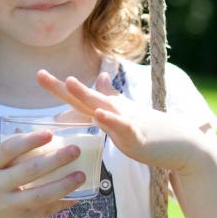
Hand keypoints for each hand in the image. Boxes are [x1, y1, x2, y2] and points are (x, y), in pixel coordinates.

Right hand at [0, 131, 84, 217]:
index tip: (49, 133)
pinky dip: (61, 203)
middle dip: (55, 159)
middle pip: (30, 170)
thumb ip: (3, 157)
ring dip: (64, 184)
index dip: (29, 140)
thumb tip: (24, 132)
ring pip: (40, 194)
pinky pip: (44, 211)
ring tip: (80, 174)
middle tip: (74, 150)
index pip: (8, 149)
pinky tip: (76, 196)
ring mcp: (8, 206)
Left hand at [37, 69, 204, 174]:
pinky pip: (121, 126)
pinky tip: (99, 114)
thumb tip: (98, 76)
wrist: (179, 143)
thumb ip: (109, 95)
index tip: (38, 74)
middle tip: (39, 75)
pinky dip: (111, 120)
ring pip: (100, 105)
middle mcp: (111, 109)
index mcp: (104, 107)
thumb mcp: (124, 110)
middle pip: (81, 96)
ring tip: (69, 81)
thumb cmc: (148, 127)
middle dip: (60, 87)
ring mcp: (123, 119)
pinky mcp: (136, 134)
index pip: (75, 96)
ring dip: (84, 93)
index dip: (57, 86)